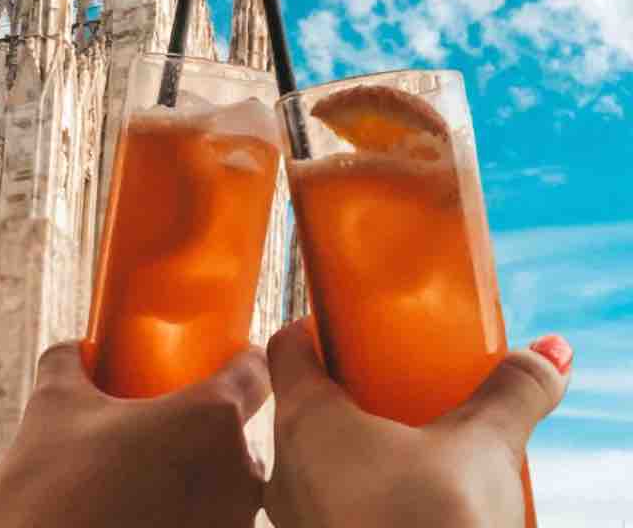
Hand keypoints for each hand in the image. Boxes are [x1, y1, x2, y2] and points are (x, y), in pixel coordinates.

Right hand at [0, 340, 270, 527]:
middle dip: (197, 433)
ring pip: (221, 488)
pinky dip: (182, 520)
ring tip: (135, 485)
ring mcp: (232, 526)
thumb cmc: (50, 490)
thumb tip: (78, 349)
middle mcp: (238, 473)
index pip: (252, 374)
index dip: (235, 363)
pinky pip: (207, 526)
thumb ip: (71, 363)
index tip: (211, 364)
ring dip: (189, 482)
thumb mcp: (52, 406)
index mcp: (211, 419)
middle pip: (232, 436)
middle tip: (150, 436)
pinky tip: (139, 516)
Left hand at [265, 317, 570, 527]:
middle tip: (391, 384)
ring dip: (351, 452)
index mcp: (306, 419)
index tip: (342, 324)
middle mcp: (284, 468)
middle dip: (344, 394)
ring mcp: (295, 518)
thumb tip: (549, 353)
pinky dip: (358, 496)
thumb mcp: (482, 448)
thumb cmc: (432, 521)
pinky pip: (328, 509)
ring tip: (406, 449)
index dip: (311, 330)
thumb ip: (511, 393)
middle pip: (300, 409)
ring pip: (311, 465)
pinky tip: (405, 503)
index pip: (285, 350)